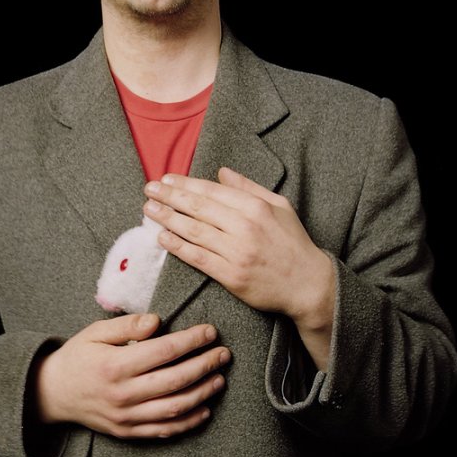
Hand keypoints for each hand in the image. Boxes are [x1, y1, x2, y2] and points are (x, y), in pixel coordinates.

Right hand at [33, 312, 230, 439]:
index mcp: (115, 365)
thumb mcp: (96, 332)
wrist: (51, 393)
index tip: (210, 331)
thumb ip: (127, 325)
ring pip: (174, 408)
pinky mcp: (127, 431)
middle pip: (175, 380)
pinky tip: (204, 408)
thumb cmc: (77, 357)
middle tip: (224, 353)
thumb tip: (157, 321)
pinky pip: (163, 430)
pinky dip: (188, 422)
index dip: (191, 341)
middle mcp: (123, 394)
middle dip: (204, 365)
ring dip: (202, 393)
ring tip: (219, 378)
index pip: (163, 351)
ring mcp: (126, 416)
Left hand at [143, 167, 334, 367]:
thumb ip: (249, 187)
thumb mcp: (279, 206)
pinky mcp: (231, 276)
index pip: (212, 191)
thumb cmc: (293, 242)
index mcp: (256, 207)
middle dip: (169, 196)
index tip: (166, 179)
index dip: (185, 184)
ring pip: (194, 231)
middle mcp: (244, 227)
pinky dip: (178, 247)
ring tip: (149, 209)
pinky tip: (162, 237)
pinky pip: (198, 258)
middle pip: (198, 208)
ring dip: (167, 219)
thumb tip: (221, 171)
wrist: (307, 284)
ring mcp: (237, 253)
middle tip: (149, 189)